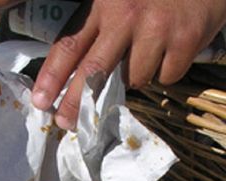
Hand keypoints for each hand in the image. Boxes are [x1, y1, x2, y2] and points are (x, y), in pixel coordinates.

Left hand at [31, 0, 225, 128]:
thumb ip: (100, 21)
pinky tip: (172, 51)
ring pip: (134, 78)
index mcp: (104, 3)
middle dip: (76, 103)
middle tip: (66, 123)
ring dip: (136, 77)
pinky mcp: (185, 39)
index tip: (40, 101)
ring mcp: (156, 29)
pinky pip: (166, 76)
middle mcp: (126, 16)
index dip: (52, 75)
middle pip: (93, 71)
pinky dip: (167, 71)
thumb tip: (81, 67)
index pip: (70, 44)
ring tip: (146, 57)